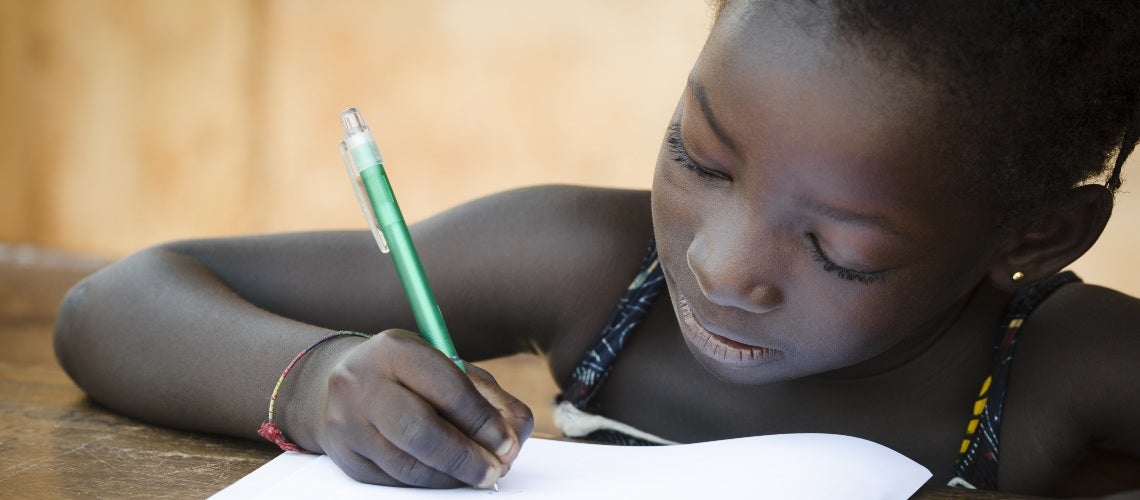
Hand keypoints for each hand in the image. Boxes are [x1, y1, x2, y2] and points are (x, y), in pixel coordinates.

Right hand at [312, 329, 532, 487]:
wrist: (343, 382)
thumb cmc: (409, 374)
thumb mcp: (448, 368)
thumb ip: (488, 397)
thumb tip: (515, 433)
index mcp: (396, 350)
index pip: (447, 389)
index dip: (483, 422)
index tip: (508, 443)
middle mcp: (363, 383)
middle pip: (420, 432)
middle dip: (467, 457)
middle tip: (496, 469)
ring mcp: (347, 423)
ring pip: (407, 464)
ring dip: (451, 476)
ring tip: (478, 474)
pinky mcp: (346, 457)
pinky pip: (394, 481)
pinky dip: (429, 482)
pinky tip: (449, 476)